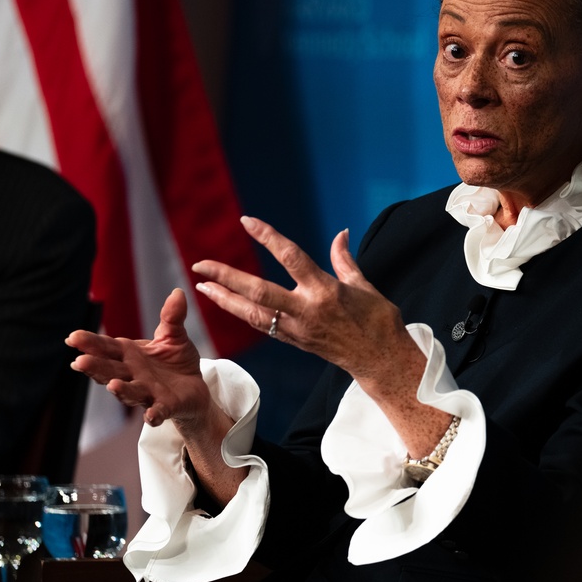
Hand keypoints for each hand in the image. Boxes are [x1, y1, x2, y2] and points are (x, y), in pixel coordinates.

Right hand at [67, 289, 217, 432]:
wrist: (195, 389)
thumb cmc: (176, 361)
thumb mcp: (174, 335)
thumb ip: (172, 317)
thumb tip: (178, 292)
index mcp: (130, 354)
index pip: (107, 347)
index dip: (90, 343)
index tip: (72, 337)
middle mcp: (133, 375)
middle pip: (110, 370)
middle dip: (95, 367)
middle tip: (79, 361)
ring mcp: (147, 392)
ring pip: (130, 392)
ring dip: (121, 390)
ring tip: (112, 385)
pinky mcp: (166, 407)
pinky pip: (158, 412)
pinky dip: (153, 414)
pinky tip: (151, 416)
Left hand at [193, 217, 416, 387]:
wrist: (380, 360)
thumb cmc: (377, 320)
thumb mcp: (364, 285)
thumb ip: (344, 260)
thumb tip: (340, 234)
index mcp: (325, 290)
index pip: (290, 257)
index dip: (268, 237)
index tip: (247, 221)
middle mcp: (306, 310)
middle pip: (258, 291)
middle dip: (227, 278)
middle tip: (200, 265)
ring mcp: (297, 329)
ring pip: (252, 314)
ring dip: (225, 300)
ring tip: (202, 286)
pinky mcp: (294, 342)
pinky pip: (261, 326)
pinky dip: (242, 313)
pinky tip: (227, 303)